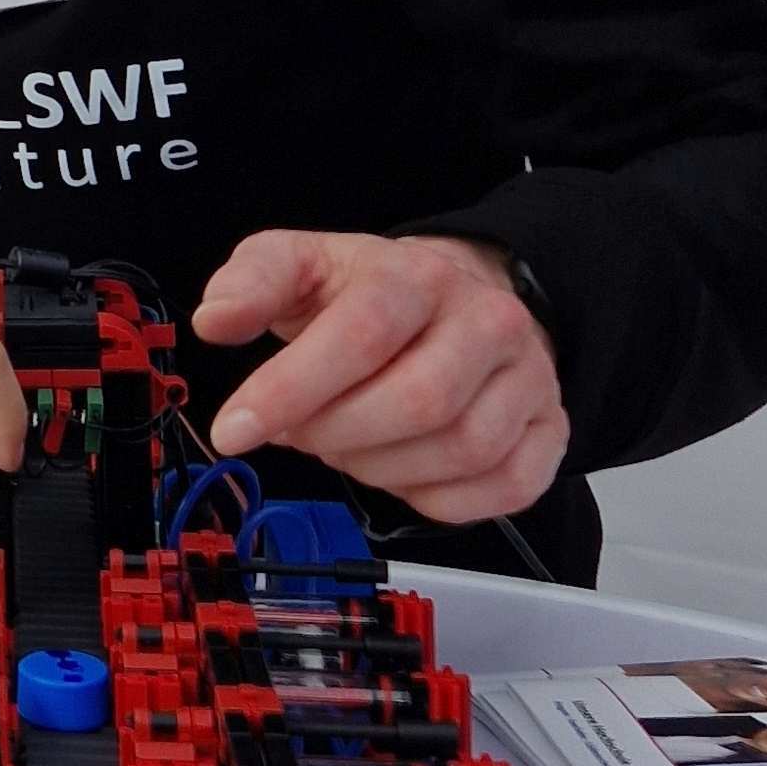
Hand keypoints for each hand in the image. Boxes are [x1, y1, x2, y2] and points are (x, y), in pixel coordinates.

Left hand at [193, 231, 563, 525]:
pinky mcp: (551, 430)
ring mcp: (530, 378)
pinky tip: (399, 472)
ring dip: (380, 468)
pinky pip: (503, 487)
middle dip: (336, 435)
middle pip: (417, 401)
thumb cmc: (369, 295)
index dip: (290, 390)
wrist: (458, 300)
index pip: (360, 335)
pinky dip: (438, 499)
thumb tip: (216, 318)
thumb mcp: (301, 267)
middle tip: (297, 434)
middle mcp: (488, 322)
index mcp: (418, 276)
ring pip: (462, 450)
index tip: (234, 429)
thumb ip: (252, 282)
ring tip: (344, 445)